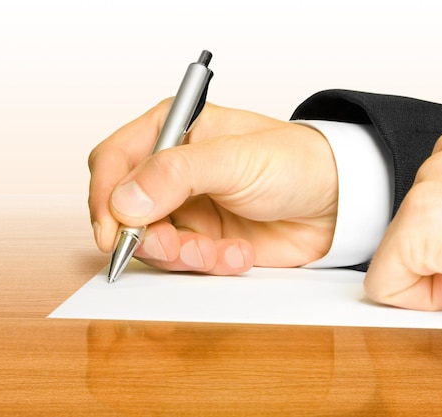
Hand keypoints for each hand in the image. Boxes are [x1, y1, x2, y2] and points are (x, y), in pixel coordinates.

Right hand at [88, 100, 337, 274]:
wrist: (336, 202)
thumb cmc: (295, 161)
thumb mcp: (235, 158)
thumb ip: (176, 174)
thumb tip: (123, 203)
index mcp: (171, 130)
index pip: (112, 161)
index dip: (105, 197)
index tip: (113, 231)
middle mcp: (171, 170)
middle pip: (123, 209)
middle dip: (149, 236)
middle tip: (178, 247)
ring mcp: (185, 206)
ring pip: (152, 241)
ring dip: (183, 254)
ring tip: (219, 251)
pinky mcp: (202, 237)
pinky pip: (183, 260)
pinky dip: (207, 263)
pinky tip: (239, 253)